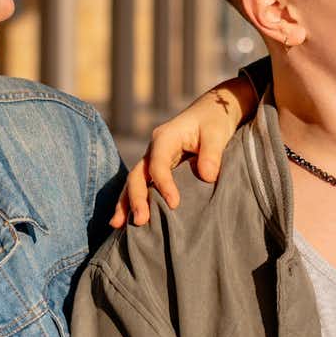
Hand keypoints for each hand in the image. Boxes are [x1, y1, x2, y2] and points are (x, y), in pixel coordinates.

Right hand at [110, 76, 256, 226]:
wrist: (213, 111)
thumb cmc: (215, 120)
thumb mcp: (217, 133)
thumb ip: (212, 154)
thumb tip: (206, 176)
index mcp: (166, 136)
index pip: (158, 163)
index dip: (163, 184)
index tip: (174, 204)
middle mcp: (154, 148)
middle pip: (138, 174)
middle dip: (137, 197)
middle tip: (141, 220)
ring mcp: (153, 158)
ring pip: (134, 181)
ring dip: (126, 202)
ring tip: (117, 225)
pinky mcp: (157, 168)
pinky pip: (142, 185)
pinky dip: (132, 200)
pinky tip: (125, 219)